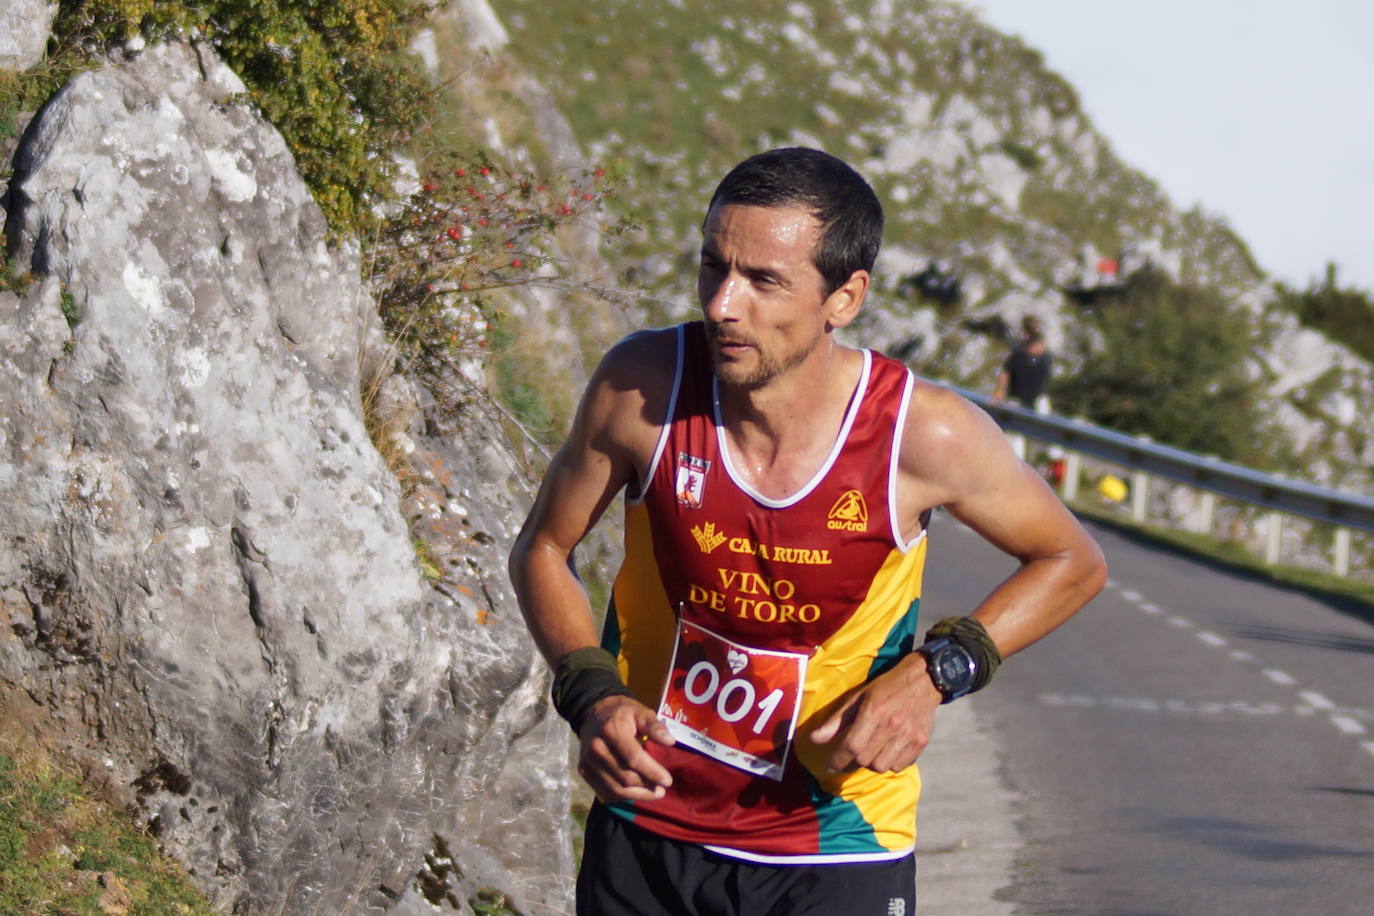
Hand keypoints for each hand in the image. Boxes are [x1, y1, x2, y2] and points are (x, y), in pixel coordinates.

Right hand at [577, 694, 676, 802]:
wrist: (593, 714)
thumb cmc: (621, 713)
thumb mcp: (640, 712)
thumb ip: (655, 726)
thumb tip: (670, 741)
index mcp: (612, 731)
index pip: (634, 758)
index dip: (652, 772)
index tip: (667, 780)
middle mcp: (597, 749)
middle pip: (625, 777)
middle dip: (647, 786)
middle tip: (662, 789)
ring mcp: (588, 762)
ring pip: (616, 789)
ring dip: (637, 795)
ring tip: (653, 794)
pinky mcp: (584, 771)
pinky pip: (605, 792)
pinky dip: (623, 796)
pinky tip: (636, 793)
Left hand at [809, 653, 941, 772]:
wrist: (924, 680)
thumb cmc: (887, 686)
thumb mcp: (859, 696)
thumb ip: (837, 720)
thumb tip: (815, 739)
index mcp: (873, 711)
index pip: (852, 746)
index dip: (838, 760)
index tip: (830, 766)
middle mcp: (891, 726)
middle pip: (865, 759)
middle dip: (852, 762)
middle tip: (848, 758)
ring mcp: (908, 735)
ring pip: (881, 766)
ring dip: (871, 764)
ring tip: (869, 753)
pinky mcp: (920, 742)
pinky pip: (899, 766)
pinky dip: (890, 763)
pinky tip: (886, 751)